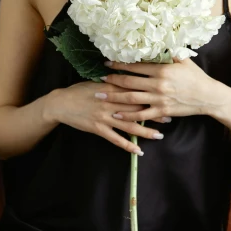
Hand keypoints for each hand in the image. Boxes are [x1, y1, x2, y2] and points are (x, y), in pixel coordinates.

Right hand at [52, 81, 171, 155]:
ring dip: (145, 131)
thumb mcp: (97, 82)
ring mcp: (104, 116)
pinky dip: (127, 146)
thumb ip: (115, 82)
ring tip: (159, 135)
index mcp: (111, 88)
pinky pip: (116, 139)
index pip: (135, 91)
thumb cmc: (80, 91)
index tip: (164, 96)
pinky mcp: (98, 128)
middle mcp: (110, 102)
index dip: (151, 95)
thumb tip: (132, 78)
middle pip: (136, 109)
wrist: (61, 103)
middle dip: (154, 113)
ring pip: (129, 126)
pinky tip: (138, 151)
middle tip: (169, 116)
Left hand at [98, 55, 214, 120]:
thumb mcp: (184, 60)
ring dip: (114, 96)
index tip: (108, 62)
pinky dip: (127, 115)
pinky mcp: (161, 111)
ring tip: (100, 94)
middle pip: (129, 82)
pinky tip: (116, 114)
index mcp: (162, 69)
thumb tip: (157, 40)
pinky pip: (141, 114)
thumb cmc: (196, 77)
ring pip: (131, 98)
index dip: (120, 64)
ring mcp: (158, 99)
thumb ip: (169, 51)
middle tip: (99, 78)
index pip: (135, 66)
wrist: (208, 97)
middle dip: (112, 79)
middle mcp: (158, 84)